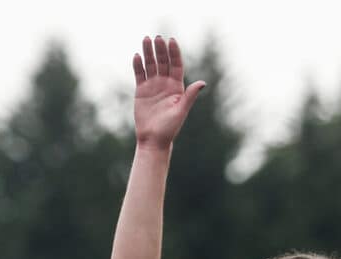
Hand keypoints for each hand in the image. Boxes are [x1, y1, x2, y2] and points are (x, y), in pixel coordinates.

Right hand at [132, 36, 205, 150]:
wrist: (153, 139)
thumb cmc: (169, 128)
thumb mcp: (181, 111)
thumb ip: (190, 96)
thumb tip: (203, 83)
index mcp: (177, 87)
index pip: (176, 65)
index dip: (174, 53)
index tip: (171, 41)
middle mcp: (165, 84)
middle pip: (163, 62)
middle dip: (160, 49)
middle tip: (157, 37)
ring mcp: (153, 86)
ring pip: (151, 65)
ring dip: (148, 53)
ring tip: (146, 39)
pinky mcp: (141, 90)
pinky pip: (139, 74)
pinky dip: (138, 65)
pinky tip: (137, 56)